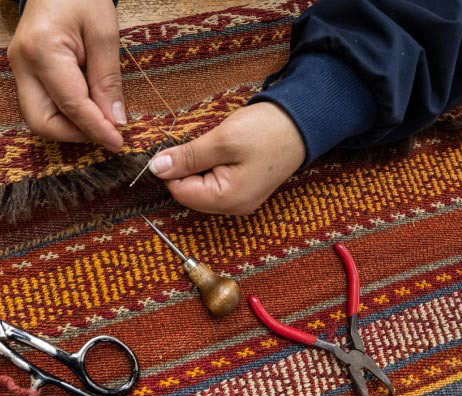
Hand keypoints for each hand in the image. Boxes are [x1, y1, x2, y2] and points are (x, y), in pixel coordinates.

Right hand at [7, 0, 124, 151]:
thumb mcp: (104, 33)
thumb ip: (108, 80)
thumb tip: (115, 121)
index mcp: (42, 50)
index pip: (71, 105)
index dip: (95, 129)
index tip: (117, 143)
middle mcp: (22, 64)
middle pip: (41, 122)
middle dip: (75, 134)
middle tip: (107, 130)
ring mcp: (18, 69)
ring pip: (38, 118)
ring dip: (70, 125)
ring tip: (100, 114)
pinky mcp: (23, 71)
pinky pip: (41, 104)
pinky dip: (65, 113)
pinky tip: (87, 104)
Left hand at [149, 102, 305, 214]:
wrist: (304, 123)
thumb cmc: (267, 130)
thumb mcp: (222, 140)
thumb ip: (188, 157)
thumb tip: (157, 168)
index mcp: (227, 199)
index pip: (180, 192)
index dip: (172, 168)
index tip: (178, 145)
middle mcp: (234, 207)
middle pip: (190, 193)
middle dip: (187, 168)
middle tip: (204, 143)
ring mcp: (241, 200)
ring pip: (202, 187)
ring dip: (199, 166)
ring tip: (217, 146)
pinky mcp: (245, 189)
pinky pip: (216, 183)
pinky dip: (211, 167)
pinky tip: (223, 152)